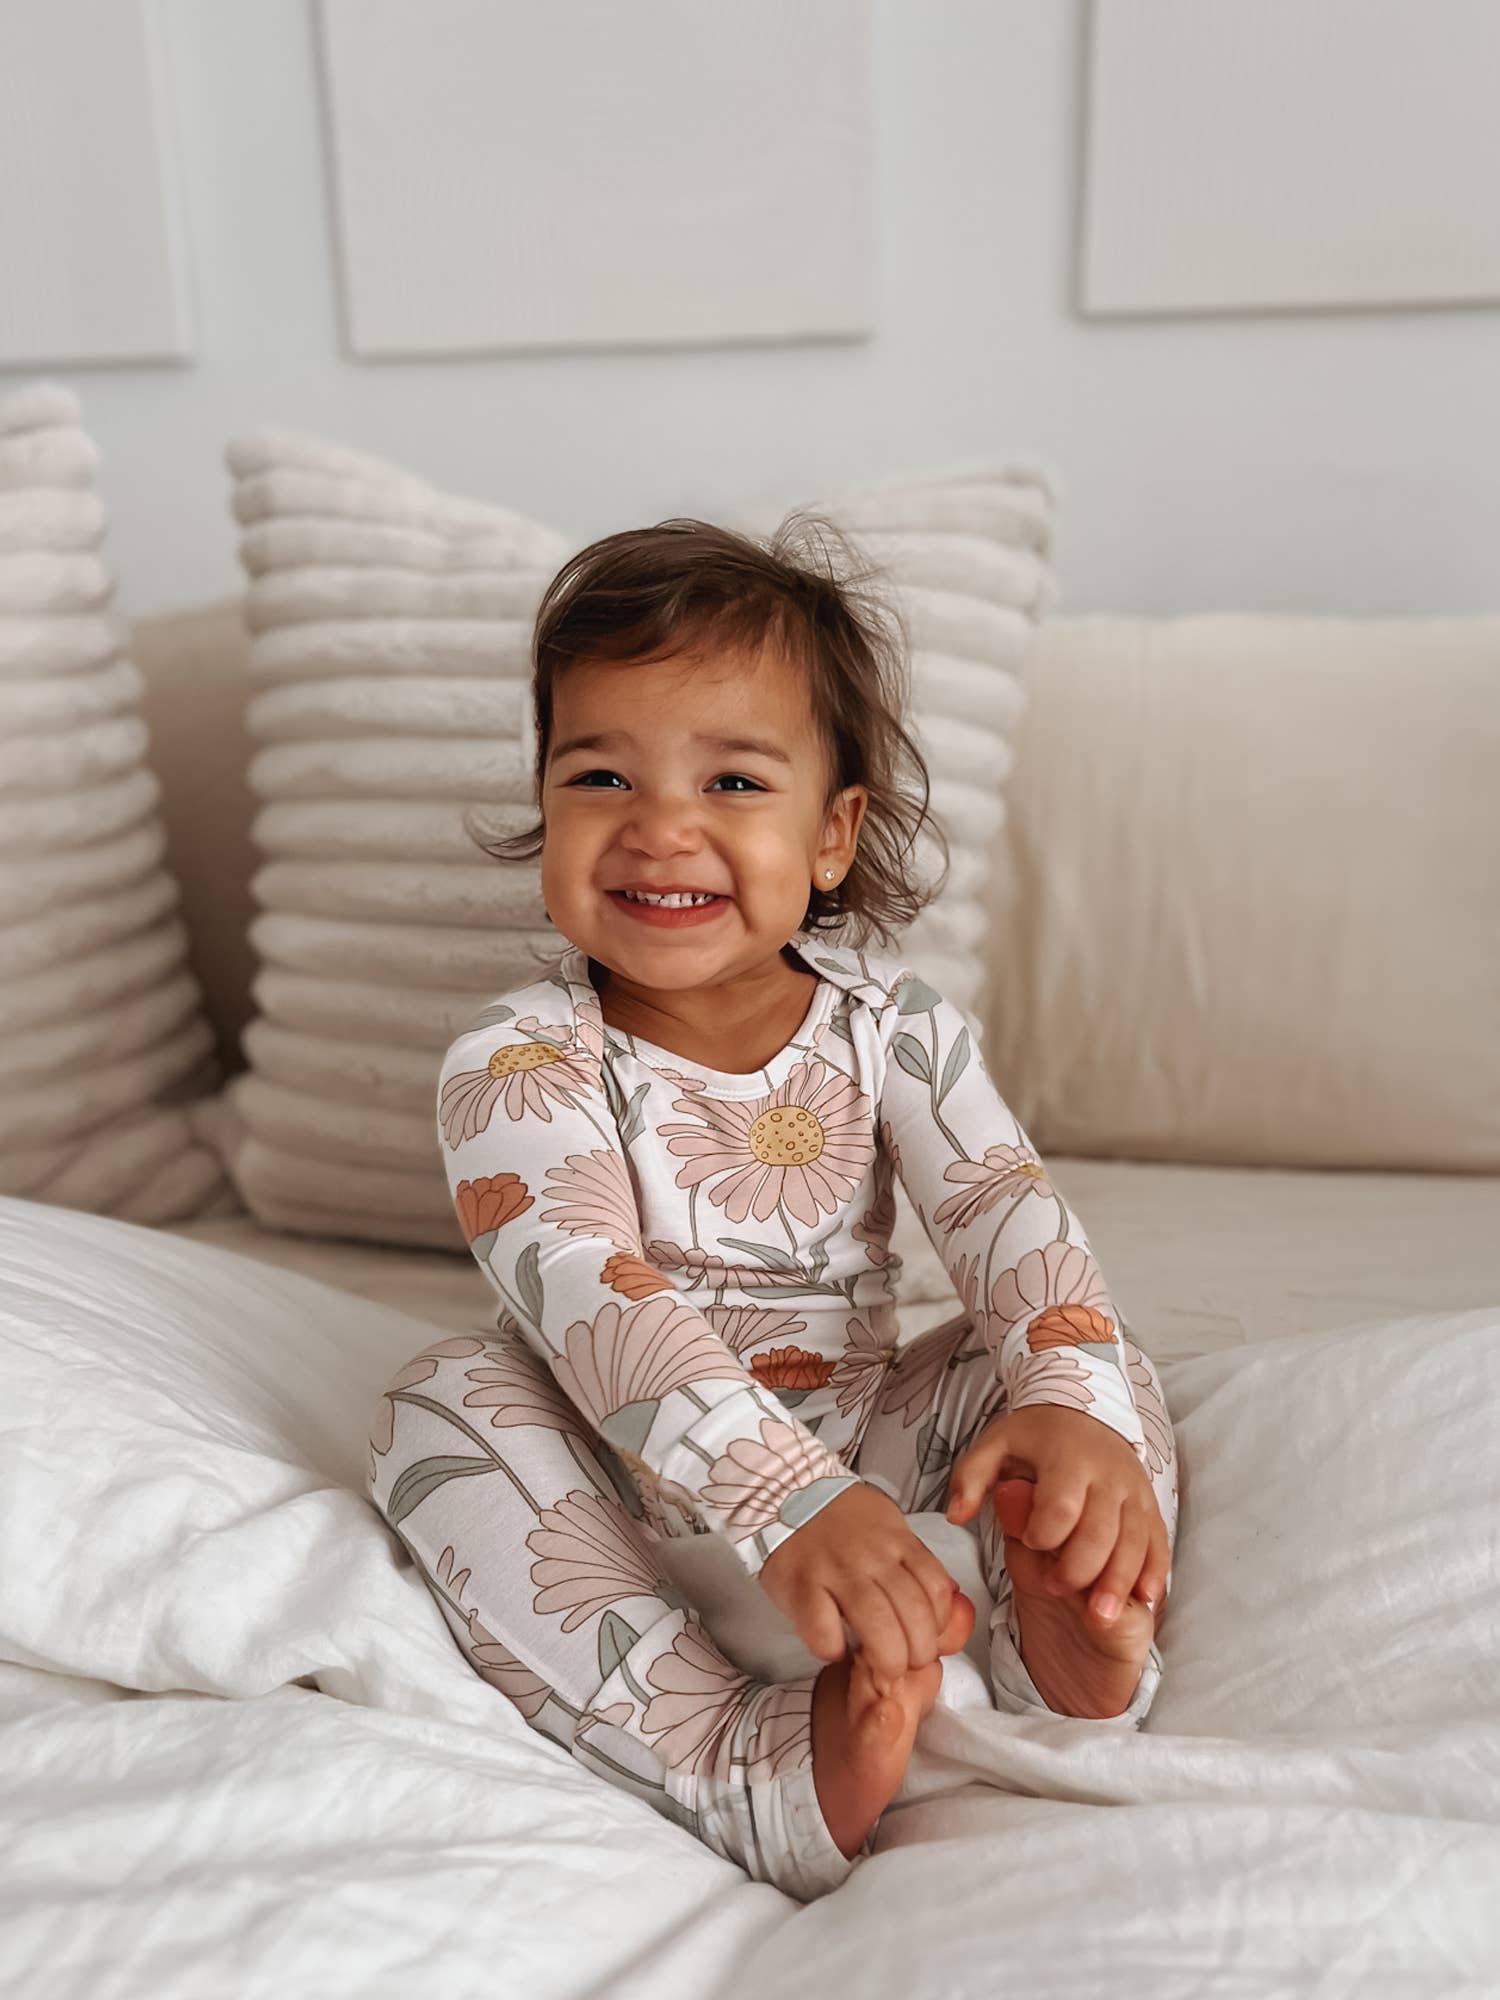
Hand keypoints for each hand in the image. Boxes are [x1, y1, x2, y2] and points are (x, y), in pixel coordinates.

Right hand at [758, 1482, 971, 1692]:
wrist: (786, 1492)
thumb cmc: (840, 1519)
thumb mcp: (889, 1527)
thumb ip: (914, 1562)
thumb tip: (946, 1601)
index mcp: (898, 1541)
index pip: (938, 1589)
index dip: (939, 1625)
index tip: (927, 1639)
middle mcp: (873, 1556)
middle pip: (913, 1614)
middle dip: (917, 1653)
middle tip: (906, 1664)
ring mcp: (837, 1571)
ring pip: (877, 1625)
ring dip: (885, 1659)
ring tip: (880, 1671)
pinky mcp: (802, 1587)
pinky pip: (824, 1630)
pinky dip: (834, 1649)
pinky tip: (836, 1650)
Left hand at [945, 1404, 1168, 1624]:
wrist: (1087, 1412)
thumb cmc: (1035, 1438)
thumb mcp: (994, 1445)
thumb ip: (971, 1479)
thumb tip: (956, 1515)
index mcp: (1067, 1458)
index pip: (1060, 1505)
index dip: (1044, 1533)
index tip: (1030, 1543)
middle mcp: (1108, 1475)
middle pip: (1101, 1531)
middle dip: (1079, 1569)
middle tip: (1055, 1588)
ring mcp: (1134, 1492)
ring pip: (1135, 1542)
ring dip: (1118, 1582)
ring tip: (1098, 1616)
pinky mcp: (1150, 1507)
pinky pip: (1159, 1542)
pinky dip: (1154, 1572)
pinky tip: (1144, 1599)